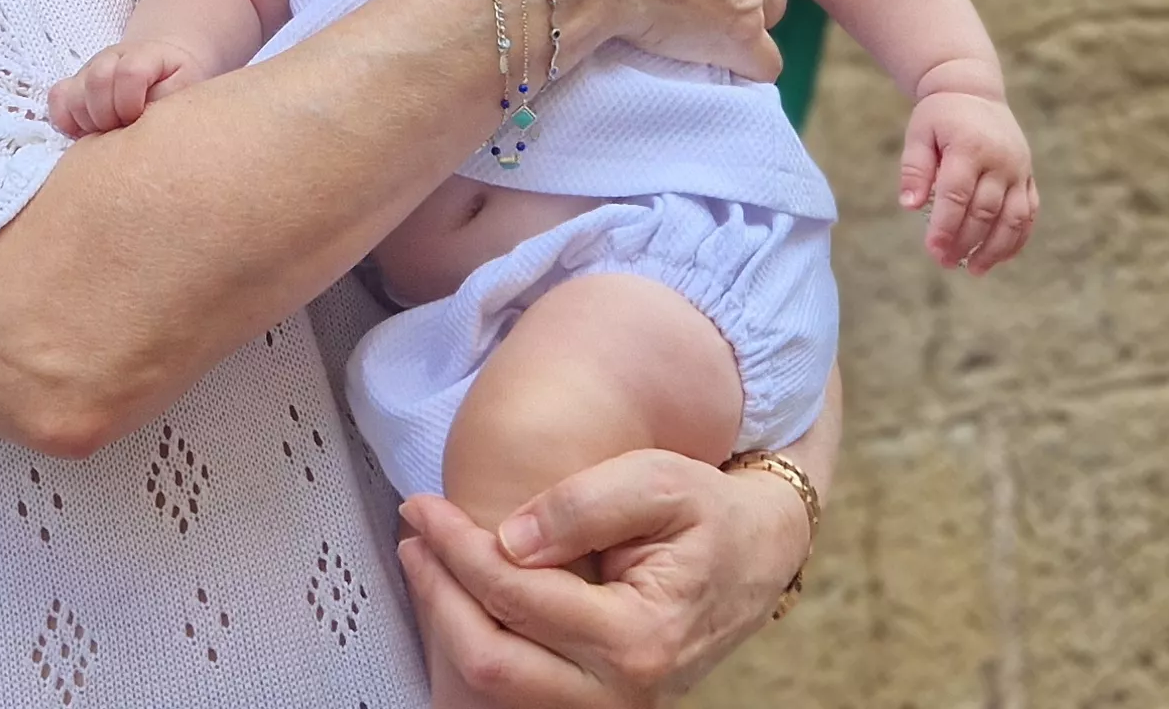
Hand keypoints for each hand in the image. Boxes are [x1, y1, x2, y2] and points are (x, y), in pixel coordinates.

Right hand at [50, 42, 201, 137]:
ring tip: (109, 132)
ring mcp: (89, 70)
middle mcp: (111, 58)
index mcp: (144, 55)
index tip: (141, 118)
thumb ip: (169, 99)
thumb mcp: (187, 87)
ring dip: (89, 122)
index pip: (129, 72)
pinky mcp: (73, 85)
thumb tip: (144, 119)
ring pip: (72, 94)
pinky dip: (67, 121)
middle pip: (96, 82)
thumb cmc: (177, 83)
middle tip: (124, 130)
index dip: (131, 102)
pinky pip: (56, 100)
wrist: (164, 66)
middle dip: (110, 116)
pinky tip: (87, 131)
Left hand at [392, 449, 814, 705]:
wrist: (755, 559)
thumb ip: (583, 505)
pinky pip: (515, 693)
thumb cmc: (708, 515)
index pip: (518, 596)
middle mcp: (624, 692)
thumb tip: (508, 540)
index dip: (459, 549)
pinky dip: (475, 648)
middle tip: (413, 535)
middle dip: (437, 595)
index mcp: (640, 637)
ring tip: (426, 561)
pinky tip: (458, 599)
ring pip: (496, 688)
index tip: (423, 507)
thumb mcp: (659, 481)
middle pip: (492, 663)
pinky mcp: (596, 708)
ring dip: (448, 625)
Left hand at [900, 87, 1037, 272]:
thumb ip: (914, 169)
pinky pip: (1029, 213)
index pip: (957, 195)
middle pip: (985, 210)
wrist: (974, 91)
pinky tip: (1000, 257)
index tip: (932, 250)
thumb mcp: (919, 134)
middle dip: (965, 241)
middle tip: (945, 262)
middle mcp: (1000, 161)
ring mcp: (1019, 169)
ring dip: (995, 248)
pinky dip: (1018, 238)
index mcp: (969, 148)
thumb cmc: (940, 116)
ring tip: (975, 269)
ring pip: (1014, 217)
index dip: (945, 226)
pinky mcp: (1028, 176)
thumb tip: (909, 205)